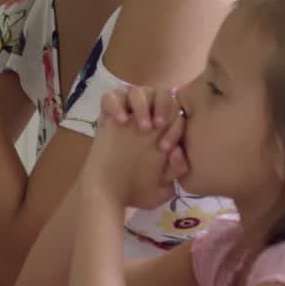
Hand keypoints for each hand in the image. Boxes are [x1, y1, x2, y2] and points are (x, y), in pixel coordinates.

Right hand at [81, 87, 187, 209]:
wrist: (106, 194)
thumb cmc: (134, 191)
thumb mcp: (162, 188)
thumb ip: (177, 171)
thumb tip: (178, 150)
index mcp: (163, 133)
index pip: (178, 114)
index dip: (176, 126)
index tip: (164, 148)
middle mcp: (147, 120)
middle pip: (162, 92)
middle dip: (163, 105)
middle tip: (157, 126)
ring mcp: (127, 117)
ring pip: (138, 91)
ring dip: (142, 104)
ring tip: (141, 126)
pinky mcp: (107, 117)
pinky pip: (111, 96)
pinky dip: (116, 104)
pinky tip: (119, 122)